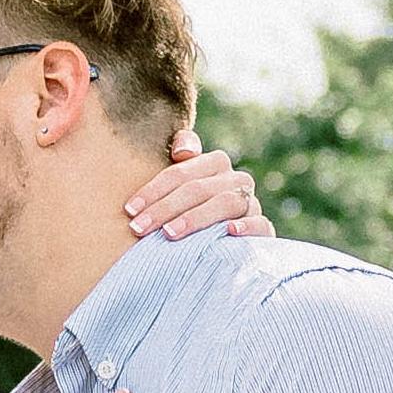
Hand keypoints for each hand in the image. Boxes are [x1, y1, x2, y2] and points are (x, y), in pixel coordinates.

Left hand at [124, 131, 274, 239]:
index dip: (153, 190)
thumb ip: (177, 162)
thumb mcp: (178, 188)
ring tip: (169, 234)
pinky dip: (246, 227)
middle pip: (198, 189)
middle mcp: (236, 180)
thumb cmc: (187, 211)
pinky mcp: (263, 229)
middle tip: (138, 227)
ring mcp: (250, 203)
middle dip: (165, 208)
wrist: (221, 241)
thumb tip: (182, 151)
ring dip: (195, 218)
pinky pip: (261, 224)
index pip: (181, 173)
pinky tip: (228, 232)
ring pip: (226, 203)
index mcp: (214, 164)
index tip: (129, 210)